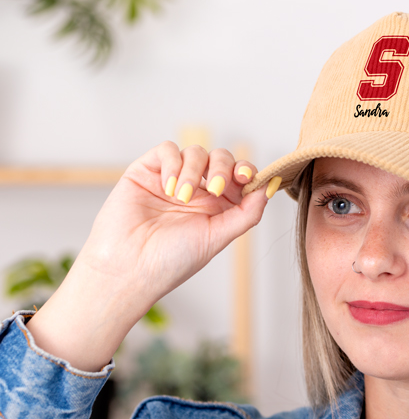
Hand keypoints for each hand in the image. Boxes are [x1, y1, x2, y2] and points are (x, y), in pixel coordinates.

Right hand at [27, 142, 276, 371]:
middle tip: (214, 188)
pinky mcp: (147, 171)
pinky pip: (167, 150)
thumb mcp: (218, 237)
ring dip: (193, 170)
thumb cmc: (172, 261)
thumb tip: (270, 187)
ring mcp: (172, 180)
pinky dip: (173, 163)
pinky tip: (168, 187)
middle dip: (222, 168)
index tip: (246, 178)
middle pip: (221, 159)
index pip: (239, 177)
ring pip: (196, 152)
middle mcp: (197, 192)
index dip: (246, 171)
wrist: (128, 268)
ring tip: (181, 197)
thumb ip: (247, 213)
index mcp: (217, 207)